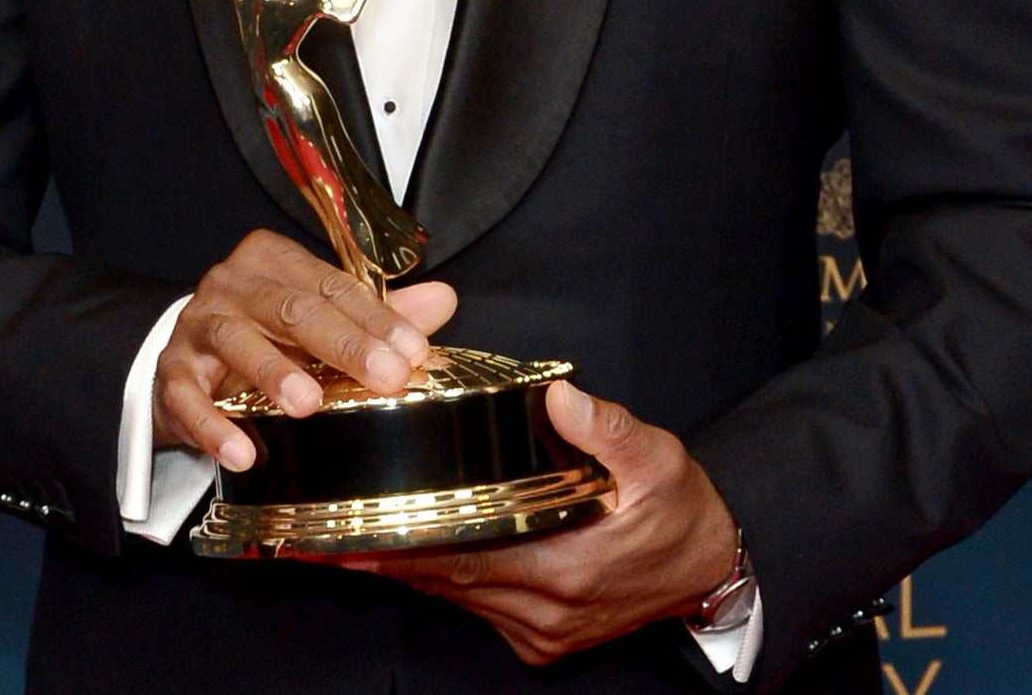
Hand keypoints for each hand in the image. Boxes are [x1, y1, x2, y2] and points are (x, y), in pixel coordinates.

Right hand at [157, 229, 456, 469]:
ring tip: (308, 404)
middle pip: (291, 307)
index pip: (332, 284)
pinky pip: (188, 397)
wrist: (187, 363)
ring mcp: (197, 325)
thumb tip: (443, 300)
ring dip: (273, 373)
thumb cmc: (264, 335)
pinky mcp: (170, 372)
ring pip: (236, 340)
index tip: (414, 351)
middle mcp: (232, 283)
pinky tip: (243, 451)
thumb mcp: (319, 320)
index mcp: (273, 260)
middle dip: (342, 343)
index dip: (376, 318)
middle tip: (385, 376)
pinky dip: (214, 425)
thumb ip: (376, 313)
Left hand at [337, 380, 739, 666]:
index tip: (346, 532)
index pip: (462, 557)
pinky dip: (440, 577)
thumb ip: (607, 428)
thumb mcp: (658, 460)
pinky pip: (474, 604)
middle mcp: (544, 609)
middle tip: (320, 529)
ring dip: (405, 567)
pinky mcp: (538, 635)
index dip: (399, 547)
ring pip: (454, 595)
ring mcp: (539, 629)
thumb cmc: (682, 514)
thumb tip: (560, 397)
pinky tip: (408, 552)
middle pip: (445, 579)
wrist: (711, 569)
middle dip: (384, 554)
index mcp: (567, 570)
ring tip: (346, 536)